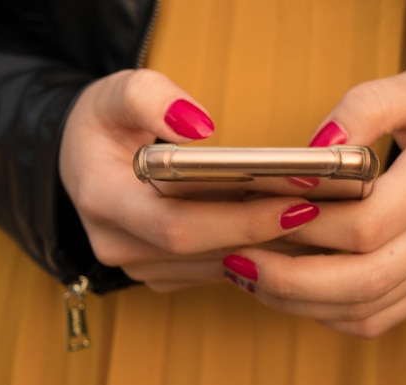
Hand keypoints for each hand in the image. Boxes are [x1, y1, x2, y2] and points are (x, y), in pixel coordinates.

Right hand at [59, 69, 319, 291]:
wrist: (84, 158)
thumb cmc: (105, 122)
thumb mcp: (116, 92)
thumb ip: (150, 97)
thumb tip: (200, 129)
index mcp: (102, 199)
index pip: (177, 224)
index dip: (239, 219)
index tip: (296, 201)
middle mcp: (116, 243)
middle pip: (201, 251)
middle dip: (263, 233)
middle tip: (321, 212)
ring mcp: (138, 264)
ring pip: (212, 267)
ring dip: (264, 249)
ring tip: (316, 222)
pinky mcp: (160, 272)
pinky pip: (213, 270)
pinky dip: (252, 253)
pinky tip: (287, 233)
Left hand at [221, 68, 405, 336]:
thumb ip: (366, 107)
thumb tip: (314, 144)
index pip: (370, 220)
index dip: (310, 222)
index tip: (260, 208)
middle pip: (364, 278)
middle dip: (292, 277)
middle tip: (238, 257)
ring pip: (365, 307)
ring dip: (299, 301)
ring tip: (249, 277)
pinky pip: (374, 319)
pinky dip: (325, 315)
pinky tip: (289, 293)